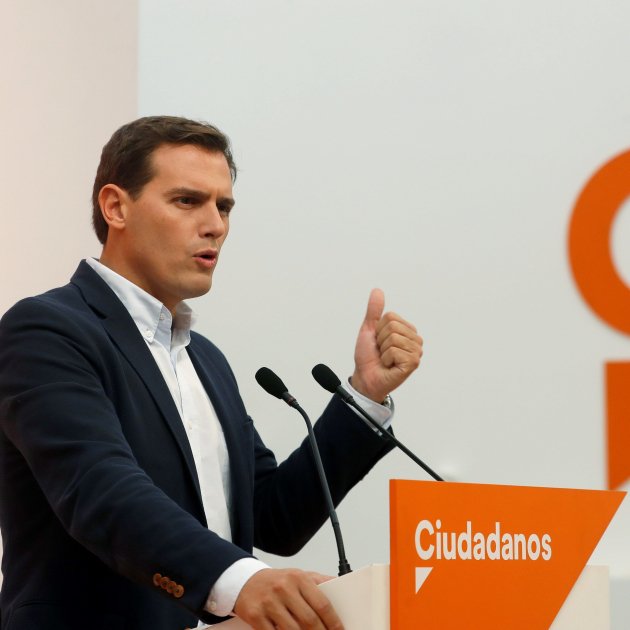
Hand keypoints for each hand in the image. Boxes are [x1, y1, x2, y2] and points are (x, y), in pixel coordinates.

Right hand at [233, 568, 342, 629]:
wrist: (246, 581)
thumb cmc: (277, 581)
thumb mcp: (299, 576)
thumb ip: (320, 583)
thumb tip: (342, 587)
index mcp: (299, 578)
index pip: (322, 603)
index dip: (333, 622)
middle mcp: (284, 588)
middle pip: (309, 620)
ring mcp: (269, 602)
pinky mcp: (256, 616)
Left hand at [351, 288, 422, 402]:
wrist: (365, 376)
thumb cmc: (369, 355)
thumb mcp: (369, 329)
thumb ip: (374, 311)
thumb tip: (377, 290)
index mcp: (407, 329)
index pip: (390, 317)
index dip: (378, 330)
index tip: (379, 342)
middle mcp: (415, 340)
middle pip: (392, 326)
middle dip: (380, 340)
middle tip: (382, 352)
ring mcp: (416, 352)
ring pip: (393, 338)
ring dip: (383, 350)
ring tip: (385, 359)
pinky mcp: (413, 363)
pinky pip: (394, 351)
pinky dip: (386, 359)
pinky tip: (389, 365)